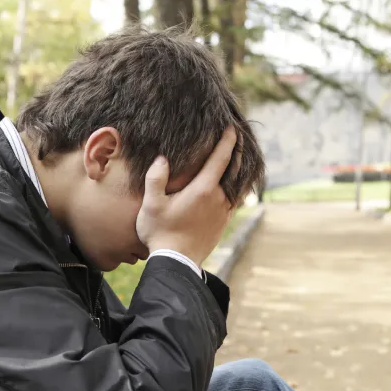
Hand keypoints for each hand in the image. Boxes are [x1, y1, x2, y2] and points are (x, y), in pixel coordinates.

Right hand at [137, 127, 237, 266]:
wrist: (177, 262)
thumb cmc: (161, 232)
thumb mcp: (152, 204)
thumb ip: (155, 178)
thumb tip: (162, 159)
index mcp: (202, 189)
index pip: (220, 159)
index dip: (227, 142)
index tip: (232, 128)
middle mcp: (218, 198)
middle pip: (234, 169)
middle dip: (237, 152)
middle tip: (238, 137)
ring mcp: (223, 212)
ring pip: (236, 185)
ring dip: (238, 170)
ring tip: (237, 158)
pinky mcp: (223, 223)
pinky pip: (234, 199)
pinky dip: (236, 187)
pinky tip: (233, 185)